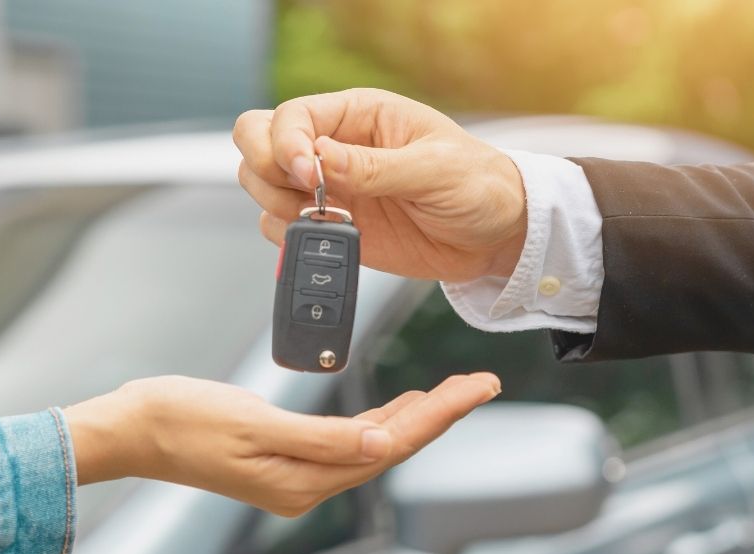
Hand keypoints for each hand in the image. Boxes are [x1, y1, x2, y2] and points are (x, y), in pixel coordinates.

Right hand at [65, 373, 499, 516]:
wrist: (132, 428)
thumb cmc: (182, 419)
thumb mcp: (253, 423)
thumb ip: (321, 439)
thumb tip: (382, 447)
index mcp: (303, 480)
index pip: (391, 445)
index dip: (440, 415)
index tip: (477, 388)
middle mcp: (305, 485)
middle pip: (390, 447)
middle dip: (439, 414)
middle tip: (480, 382)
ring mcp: (293, 475)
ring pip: (372, 445)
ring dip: (412, 418)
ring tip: (450, 391)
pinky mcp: (281, 458)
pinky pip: (345, 443)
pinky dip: (376, 422)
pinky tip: (392, 409)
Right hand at [234, 88, 528, 281]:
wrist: (496, 236)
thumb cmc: (477, 185)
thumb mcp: (434, 170)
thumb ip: (374, 167)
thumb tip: (320, 158)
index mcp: (358, 115)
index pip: (292, 116)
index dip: (285, 144)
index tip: (308, 174)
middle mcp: (333, 147)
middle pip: (257, 142)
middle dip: (267, 169)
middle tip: (302, 195)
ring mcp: (326, 188)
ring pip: (261, 185)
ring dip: (276, 205)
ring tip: (324, 219)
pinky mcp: (329, 226)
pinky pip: (280, 228)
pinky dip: (290, 238)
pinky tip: (330, 237)